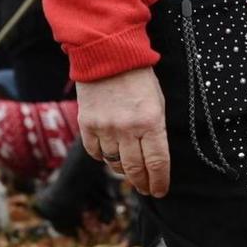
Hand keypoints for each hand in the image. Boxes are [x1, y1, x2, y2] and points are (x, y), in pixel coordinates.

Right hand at [78, 67, 169, 196]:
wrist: (107, 55)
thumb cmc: (138, 77)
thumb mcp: (157, 102)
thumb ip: (155, 130)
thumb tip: (152, 158)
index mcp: (151, 122)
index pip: (157, 163)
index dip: (159, 182)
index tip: (160, 191)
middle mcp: (127, 129)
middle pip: (135, 169)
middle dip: (142, 183)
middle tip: (146, 189)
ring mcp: (105, 128)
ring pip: (114, 163)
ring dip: (123, 170)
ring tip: (129, 170)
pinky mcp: (87, 124)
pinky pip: (95, 152)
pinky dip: (103, 156)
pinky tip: (109, 154)